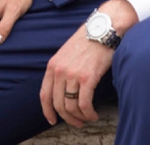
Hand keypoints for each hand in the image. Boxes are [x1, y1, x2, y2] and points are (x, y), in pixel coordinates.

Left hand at [40, 0, 137, 126]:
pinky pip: (84, 104)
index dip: (48, 111)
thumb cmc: (90, 37)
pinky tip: (93, 114)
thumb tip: (63, 88)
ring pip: (71, 107)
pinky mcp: (88, 77)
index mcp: (53, 64)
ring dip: (79, 117)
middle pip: (58, 104)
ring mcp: (73, 74)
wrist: (105, 26)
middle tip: (77, 122)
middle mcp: (60, 70)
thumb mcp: (68, 51)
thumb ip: (62, 68)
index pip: (45, 95)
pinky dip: (88, 113)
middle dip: (67, 118)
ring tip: (87, 118)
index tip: (53, 120)